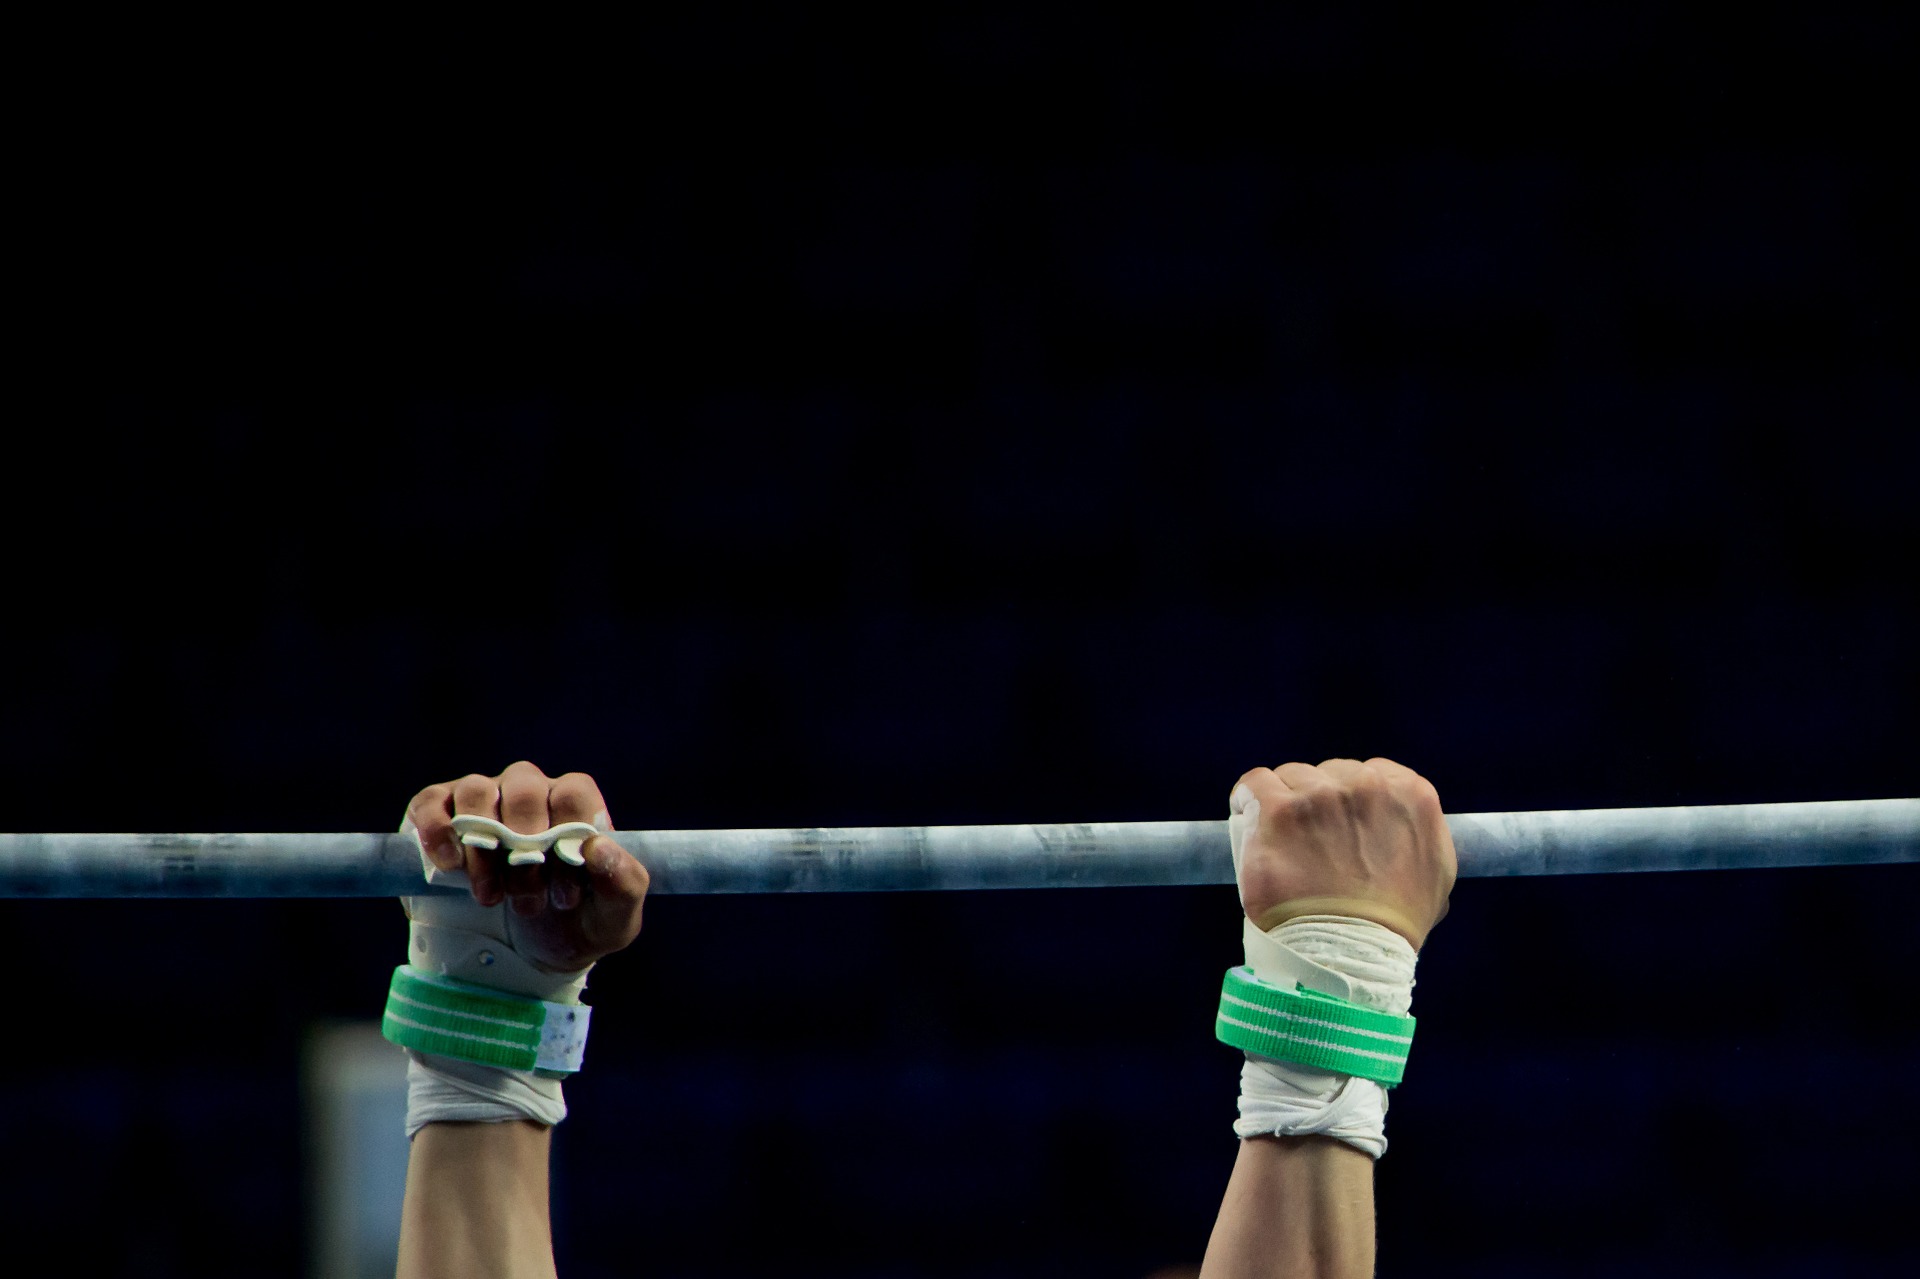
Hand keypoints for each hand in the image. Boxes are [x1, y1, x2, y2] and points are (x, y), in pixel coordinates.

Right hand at [404, 760, 649, 972]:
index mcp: (576, 806)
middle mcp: (531, 792)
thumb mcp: (612, 919)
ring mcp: (485, 800)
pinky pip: (432, 802)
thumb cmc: (575, 924)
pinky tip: (450, 866)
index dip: (567, 835)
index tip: (563, 890)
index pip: (573, 791)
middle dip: (524, 847)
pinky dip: (437, 829)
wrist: (525, 953)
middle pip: (524, 786)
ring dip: (482, 846)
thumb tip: (599, 848)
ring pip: (477, 790)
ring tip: (490, 897)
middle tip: (526, 901)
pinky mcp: (441, 816)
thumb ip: (624, 885)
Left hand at [1231, 757, 1456, 950]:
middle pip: (1330, 774)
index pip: (1371, 773)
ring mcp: (1321, 796)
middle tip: (1310, 843)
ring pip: (1292, 778)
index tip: (1338, 826)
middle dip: (1319, 801)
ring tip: (1281, 841)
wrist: (1347, 955)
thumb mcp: (1435, 877)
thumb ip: (1424, 839)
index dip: (1350, 800)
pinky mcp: (1278, 810)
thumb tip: (1407, 828)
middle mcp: (1368, 785)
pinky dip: (1247, 797)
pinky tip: (1248, 815)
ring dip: (1285, 803)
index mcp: (1411, 794)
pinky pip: (1254, 784)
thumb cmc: (1390, 928)